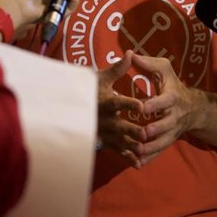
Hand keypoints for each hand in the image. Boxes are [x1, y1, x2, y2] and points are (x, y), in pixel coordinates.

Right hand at [97, 51, 145, 167]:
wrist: (70, 106)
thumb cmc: (89, 88)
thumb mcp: (101, 77)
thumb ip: (118, 68)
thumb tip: (131, 52)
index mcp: (104, 101)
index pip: (117, 102)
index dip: (129, 103)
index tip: (141, 105)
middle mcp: (103, 119)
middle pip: (119, 125)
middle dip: (132, 129)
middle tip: (146, 132)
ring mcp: (104, 132)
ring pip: (119, 140)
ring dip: (131, 145)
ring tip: (143, 149)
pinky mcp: (105, 141)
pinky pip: (117, 150)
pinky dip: (127, 157)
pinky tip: (139, 163)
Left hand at [133, 54, 205, 165]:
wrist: (193, 108)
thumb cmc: (173, 85)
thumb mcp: (165, 70)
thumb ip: (149, 63)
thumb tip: (131, 55)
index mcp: (172, 97)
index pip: (165, 101)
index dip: (155, 104)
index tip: (143, 107)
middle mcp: (174, 116)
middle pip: (166, 124)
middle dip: (156, 129)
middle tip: (143, 133)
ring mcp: (172, 131)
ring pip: (163, 142)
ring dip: (151, 148)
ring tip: (137, 152)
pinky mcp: (168, 140)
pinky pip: (159, 151)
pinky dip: (149, 158)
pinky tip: (137, 164)